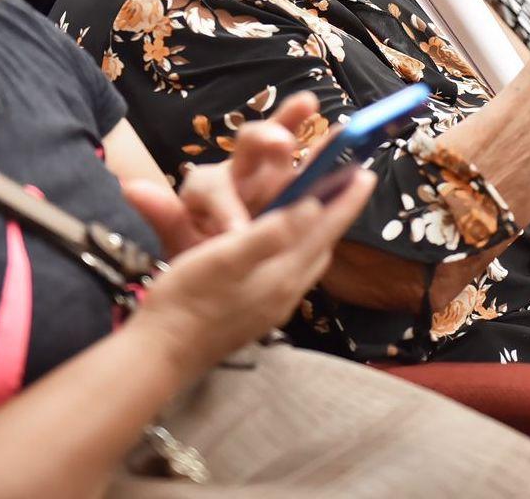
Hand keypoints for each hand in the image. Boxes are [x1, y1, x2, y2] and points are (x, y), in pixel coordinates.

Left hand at [122, 92, 326, 253]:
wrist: (218, 256)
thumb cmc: (199, 242)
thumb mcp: (178, 237)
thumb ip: (162, 214)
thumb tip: (131, 189)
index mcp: (209, 187)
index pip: (211, 186)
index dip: (224, 208)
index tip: (235, 233)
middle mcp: (240, 170)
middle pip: (250, 144)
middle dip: (264, 140)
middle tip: (279, 144)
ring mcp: (268, 172)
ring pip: (282, 140)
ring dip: (294, 122)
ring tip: (310, 106)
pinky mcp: (293, 180)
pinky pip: (311, 161)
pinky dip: (327, 151)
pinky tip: (353, 154)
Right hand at [132, 169, 375, 381]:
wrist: (162, 356)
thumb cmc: (188, 300)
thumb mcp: (226, 257)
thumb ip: (272, 234)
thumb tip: (313, 206)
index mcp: (284, 273)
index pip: (326, 229)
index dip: (346, 200)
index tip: (367, 174)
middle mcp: (288, 291)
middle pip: (323, 244)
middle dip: (338, 213)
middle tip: (347, 185)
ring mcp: (274, 306)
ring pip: (309, 260)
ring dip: (320, 232)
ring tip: (322, 210)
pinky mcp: (259, 313)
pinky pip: (293, 273)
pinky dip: (299, 249)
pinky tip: (285, 246)